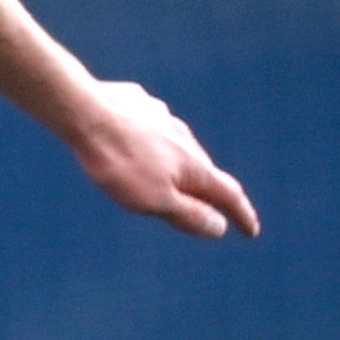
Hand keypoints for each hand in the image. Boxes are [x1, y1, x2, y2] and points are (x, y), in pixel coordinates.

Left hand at [66, 82, 258, 239]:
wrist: (88, 113)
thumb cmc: (120, 162)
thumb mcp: (155, 201)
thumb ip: (189, 215)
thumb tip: (219, 227)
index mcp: (195, 167)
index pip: (228, 195)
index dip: (242, 215)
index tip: (251, 231)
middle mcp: (186, 141)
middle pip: (205, 172)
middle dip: (210, 193)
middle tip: (214, 209)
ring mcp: (164, 120)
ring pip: (180, 149)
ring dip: (182, 168)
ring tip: (177, 180)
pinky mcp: (141, 108)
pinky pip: (154, 130)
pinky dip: (156, 144)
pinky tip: (142, 144)